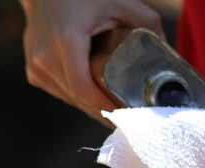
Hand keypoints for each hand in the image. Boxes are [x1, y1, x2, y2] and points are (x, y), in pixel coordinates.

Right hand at [19, 0, 162, 121]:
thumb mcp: (120, 2)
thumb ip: (148, 24)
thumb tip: (170, 52)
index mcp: (66, 40)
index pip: (84, 89)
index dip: (105, 109)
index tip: (127, 119)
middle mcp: (45, 57)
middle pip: (79, 98)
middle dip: (104, 110)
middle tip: (130, 118)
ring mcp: (36, 66)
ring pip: (70, 99)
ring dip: (92, 104)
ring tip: (115, 106)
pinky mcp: (34, 72)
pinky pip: (61, 92)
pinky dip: (78, 94)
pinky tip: (93, 90)